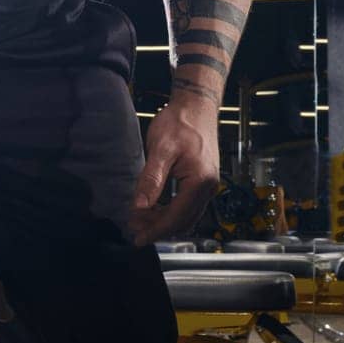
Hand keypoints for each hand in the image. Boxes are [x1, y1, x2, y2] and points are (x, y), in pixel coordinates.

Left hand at [130, 98, 218, 245]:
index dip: (155, 230)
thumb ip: (151, 180)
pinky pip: (189, 206)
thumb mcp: (161, 149)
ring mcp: (209, 185)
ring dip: (164, 221)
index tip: (138, 238)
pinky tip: (155, 207)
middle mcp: (209, 187)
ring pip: (187, 216)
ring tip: (141, 219)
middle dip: (158, 227)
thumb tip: (139, 206)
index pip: (176, 216)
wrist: (197, 104)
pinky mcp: (205, 181)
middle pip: (183, 221)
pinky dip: (172, 212)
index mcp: (200, 181)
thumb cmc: (180, 122)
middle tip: (134, 227)